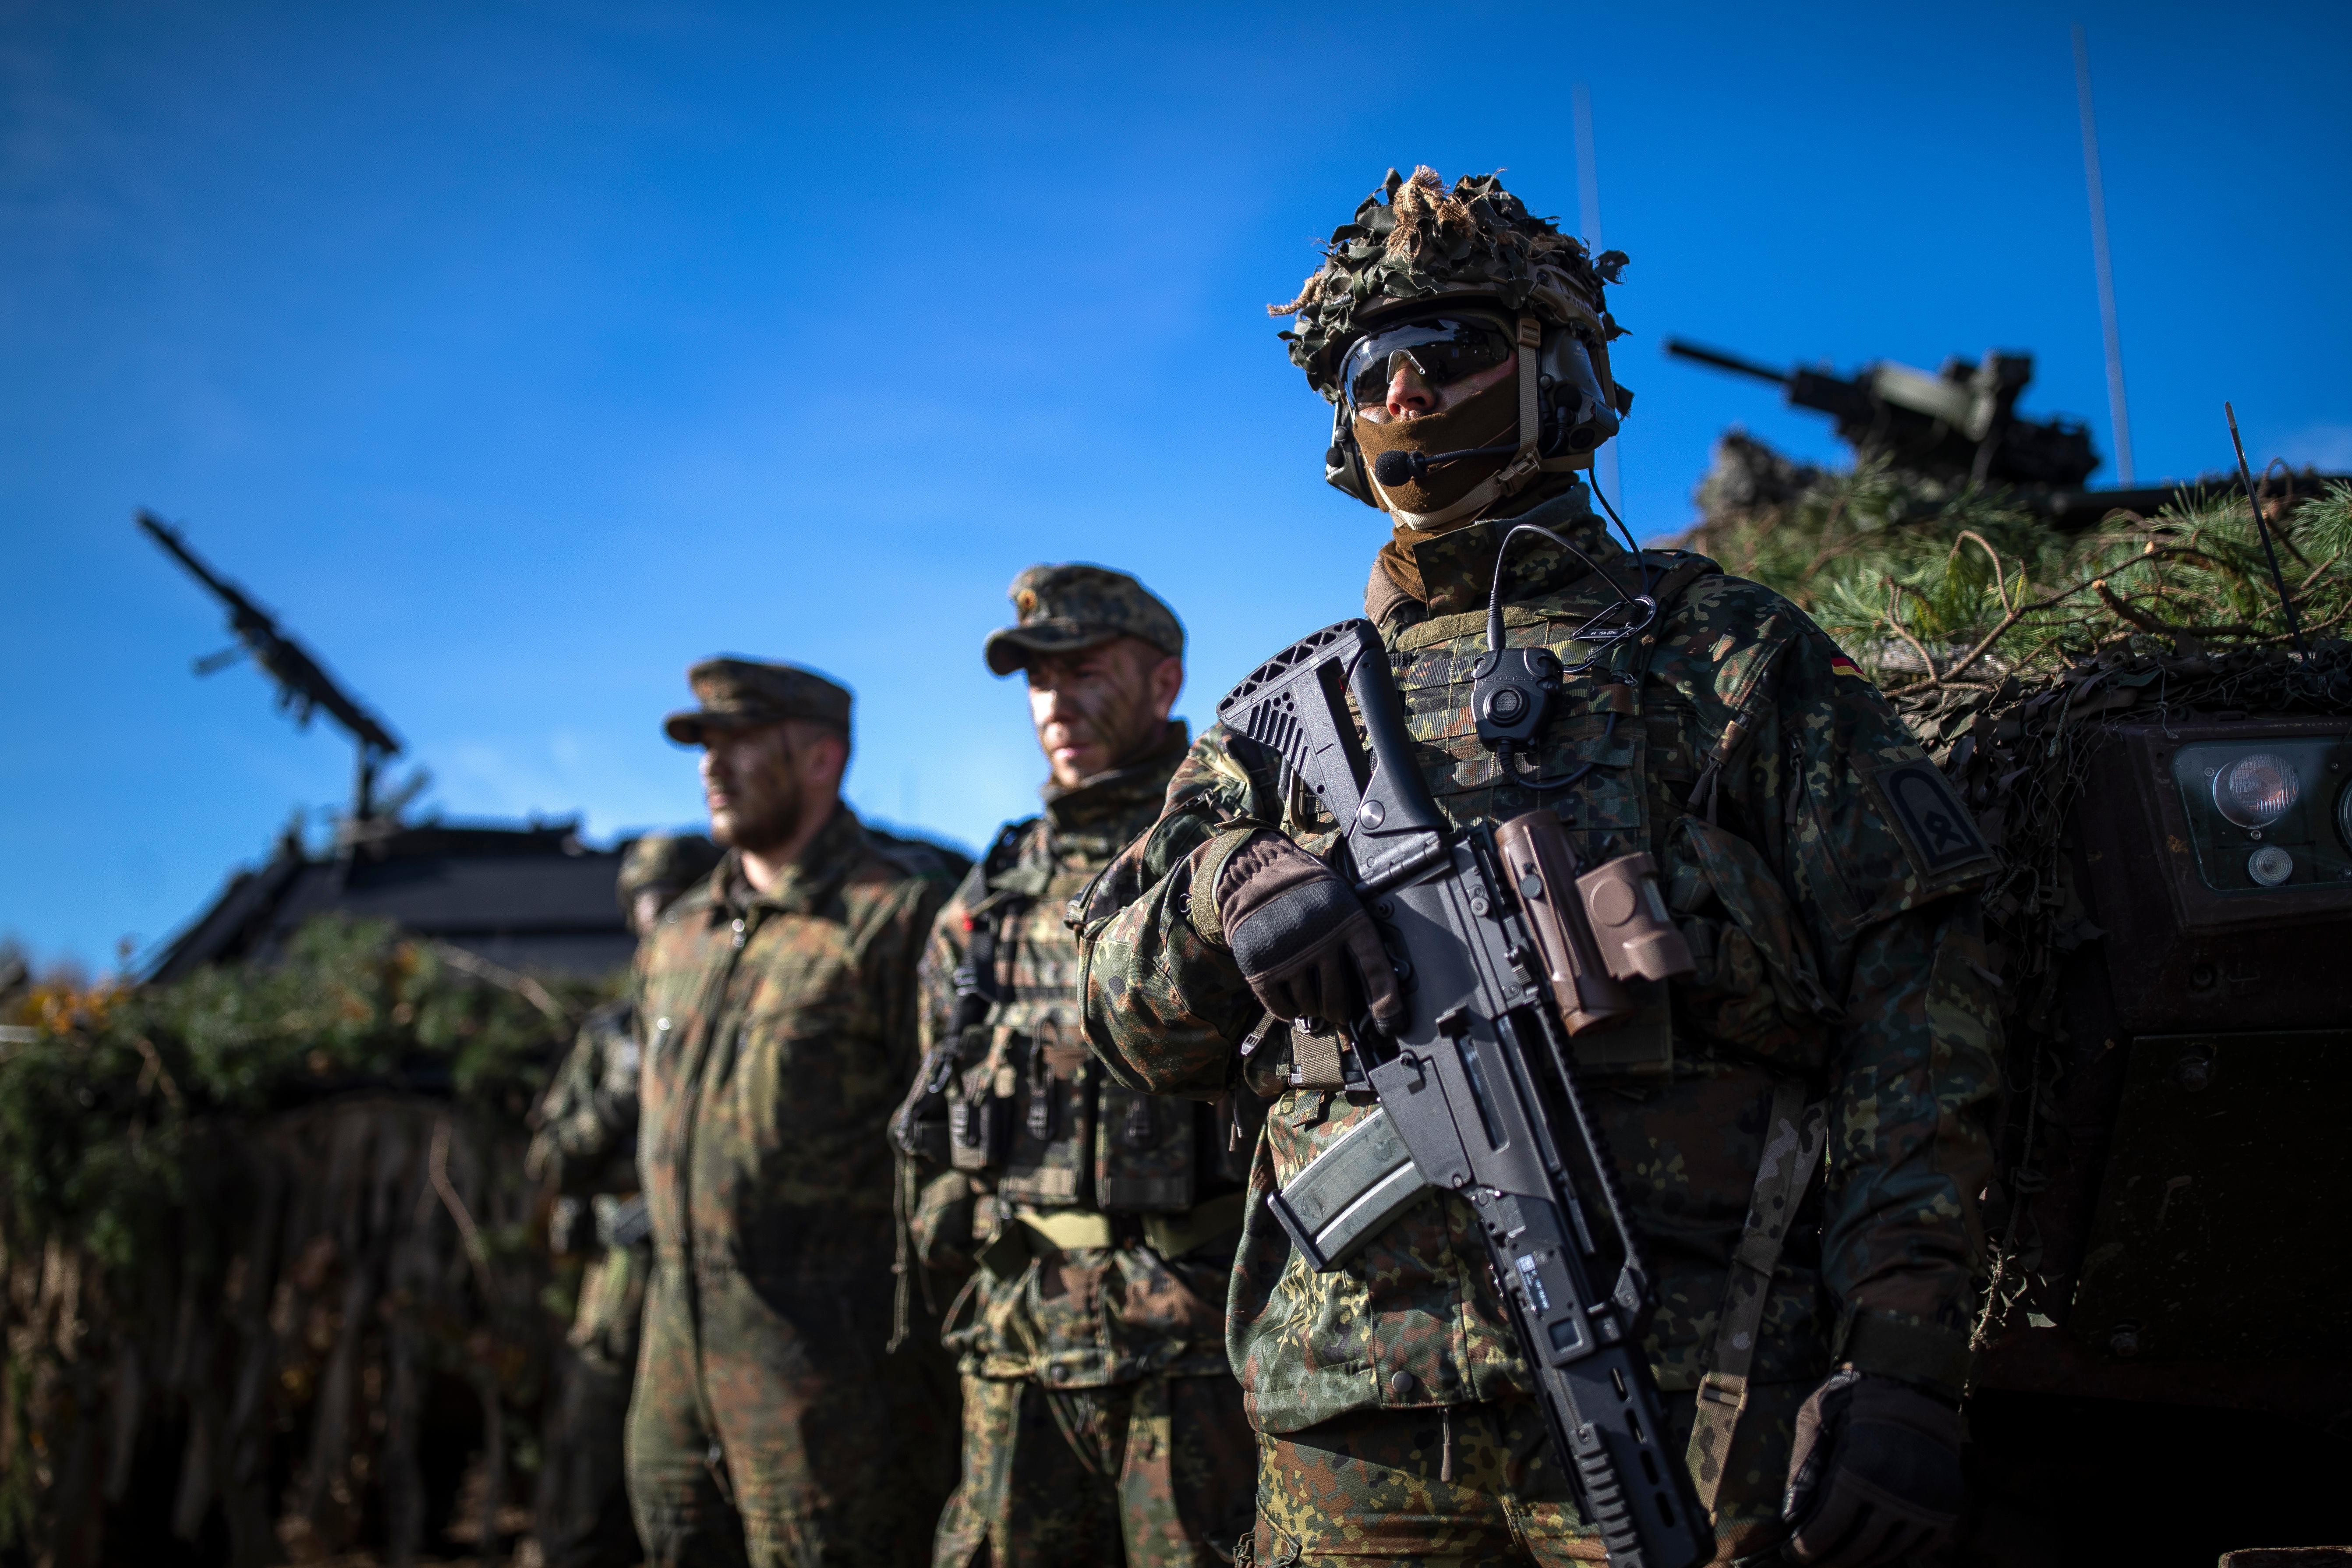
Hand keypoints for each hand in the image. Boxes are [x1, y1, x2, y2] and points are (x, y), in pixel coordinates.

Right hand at [1214, 833, 1402, 1027]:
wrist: (1254, 871)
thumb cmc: (1304, 886)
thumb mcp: (1341, 897)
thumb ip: (1357, 931)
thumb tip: (1379, 974)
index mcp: (1348, 921)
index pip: (1375, 970)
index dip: (1386, 1002)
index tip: (1389, 1023)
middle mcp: (1321, 941)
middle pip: (1339, 999)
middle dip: (1341, 1012)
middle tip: (1339, 1012)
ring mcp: (1290, 957)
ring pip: (1310, 1006)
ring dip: (1313, 1009)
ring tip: (1312, 1000)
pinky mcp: (1262, 969)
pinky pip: (1283, 1008)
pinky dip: (1290, 1011)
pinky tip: (1293, 1003)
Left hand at [1782, 1370, 1961, 1566]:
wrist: (1915, 1387)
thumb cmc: (1856, 1400)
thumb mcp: (1816, 1421)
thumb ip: (1802, 1467)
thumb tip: (1790, 1516)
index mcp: (1859, 1472)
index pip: (1827, 1530)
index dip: (1808, 1549)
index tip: (1795, 1555)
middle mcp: (1895, 1493)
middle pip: (1857, 1548)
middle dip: (1831, 1560)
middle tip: (1817, 1560)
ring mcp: (1925, 1504)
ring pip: (1888, 1552)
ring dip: (1863, 1559)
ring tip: (1844, 1556)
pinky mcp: (1947, 1507)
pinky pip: (1920, 1548)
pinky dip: (1898, 1553)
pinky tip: (1879, 1548)